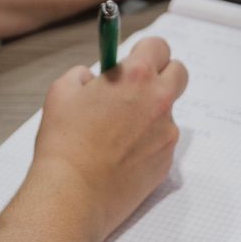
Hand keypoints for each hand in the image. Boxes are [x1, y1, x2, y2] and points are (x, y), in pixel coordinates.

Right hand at [28, 36, 188, 241]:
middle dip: (161, 74)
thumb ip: (83, 75)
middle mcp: (159, 102)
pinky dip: (147, 142)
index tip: (132, 59)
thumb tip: (94, 79)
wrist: (73, 195)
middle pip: (179, 73)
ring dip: (150, 112)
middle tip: (136, 87)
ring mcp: (166, 134)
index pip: (159, 46)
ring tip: (116, 131)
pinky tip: (120, 154)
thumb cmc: (65, 143)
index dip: (144, 51)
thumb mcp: (62, 91)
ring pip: (167, 111)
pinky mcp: (166, 162)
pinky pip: (161, 141)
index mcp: (136, 77)